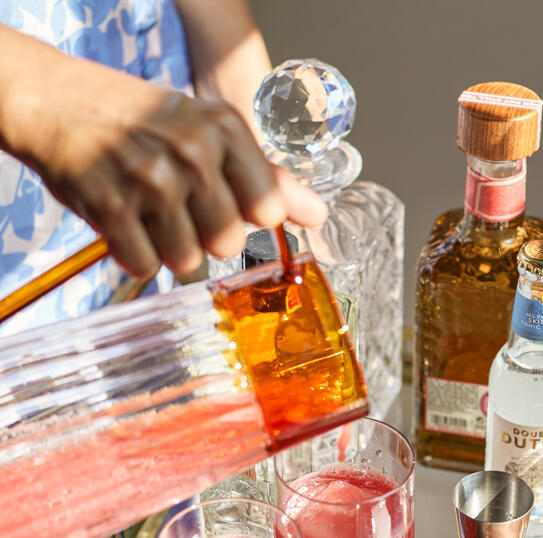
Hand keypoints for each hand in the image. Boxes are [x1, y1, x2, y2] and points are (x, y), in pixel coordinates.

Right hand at [0, 27, 326, 277]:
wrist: (58, 102)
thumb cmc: (144, 122)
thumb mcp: (211, 133)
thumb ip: (267, 178)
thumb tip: (317, 215)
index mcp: (225, 130)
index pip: (268, 209)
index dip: (246, 216)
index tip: (224, 201)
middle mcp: (193, 151)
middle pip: (228, 243)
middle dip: (205, 235)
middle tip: (178, 204)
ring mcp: (150, 179)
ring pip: (187, 261)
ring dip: (168, 247)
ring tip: (149, 212)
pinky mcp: (110, 205)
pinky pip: (145, 264)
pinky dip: (135, 253)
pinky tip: (126, 221)